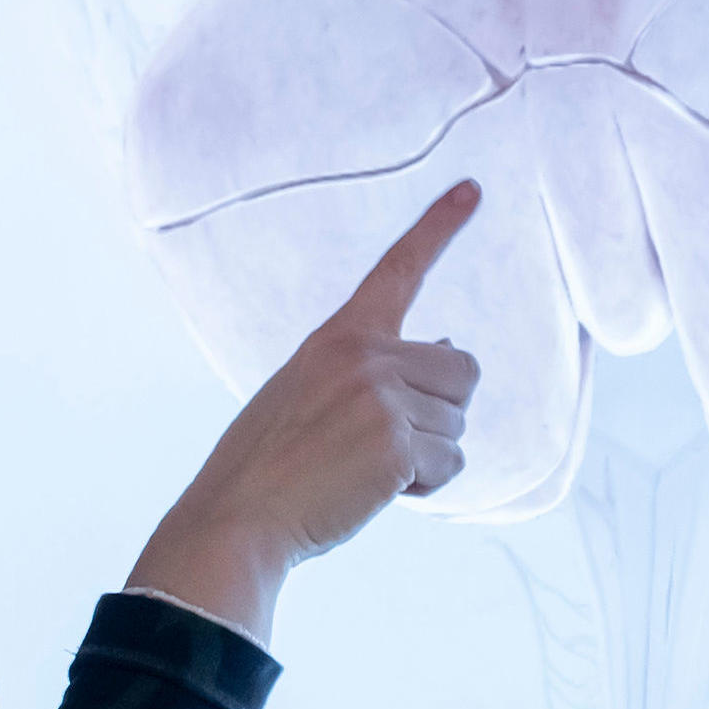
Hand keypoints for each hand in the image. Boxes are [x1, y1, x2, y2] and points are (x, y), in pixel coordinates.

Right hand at [128, 179, 482, 643]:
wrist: (238, 518)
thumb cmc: (268, 464)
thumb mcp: (306, 391)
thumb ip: (370, 367)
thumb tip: (454, 350)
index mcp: (336, 337)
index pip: (396, 271)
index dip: (438, 228)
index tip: (471, 190)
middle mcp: (364, 356)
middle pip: (463, 370)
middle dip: (443, 411)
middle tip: (392, 442)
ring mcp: (382, 398)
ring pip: (458, 423)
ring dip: (428, 456)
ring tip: (366, 470)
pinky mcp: (396, 445)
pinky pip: (450, 465)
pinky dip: (426, 487)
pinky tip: (376, 491)